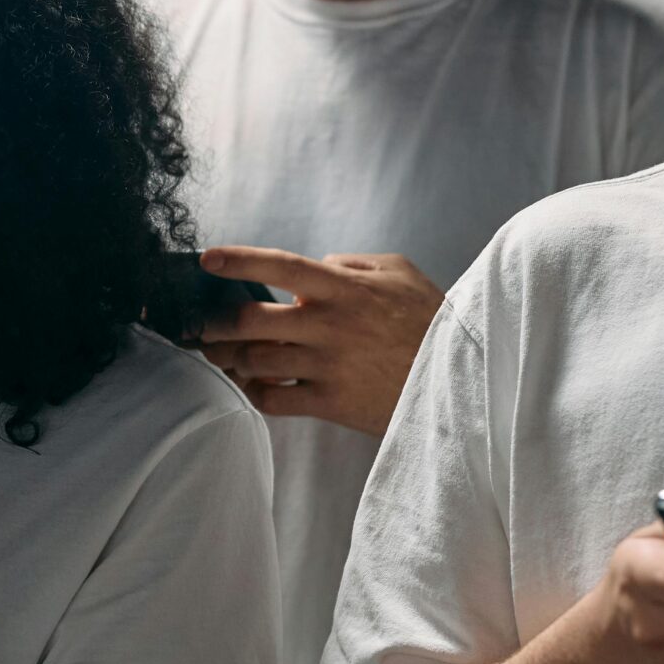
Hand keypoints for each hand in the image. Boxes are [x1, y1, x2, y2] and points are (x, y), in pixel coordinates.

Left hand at [193, 246, 442, 433]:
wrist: (462, 379)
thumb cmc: (430, 321)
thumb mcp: (400, 273)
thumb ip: (353, 262)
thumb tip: (318, 263)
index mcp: (344, 288)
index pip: (281, 265)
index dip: (240, 260)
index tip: (207, 260)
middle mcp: (330, 324)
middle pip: (251, 320)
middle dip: (216, 324)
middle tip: (202, 326)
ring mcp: (328, 366)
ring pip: (255, 361)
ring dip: (231, 359)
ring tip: (222, 355)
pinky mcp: (332, 403)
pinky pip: (274, 400)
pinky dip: (254, 393)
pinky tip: (253, 386)